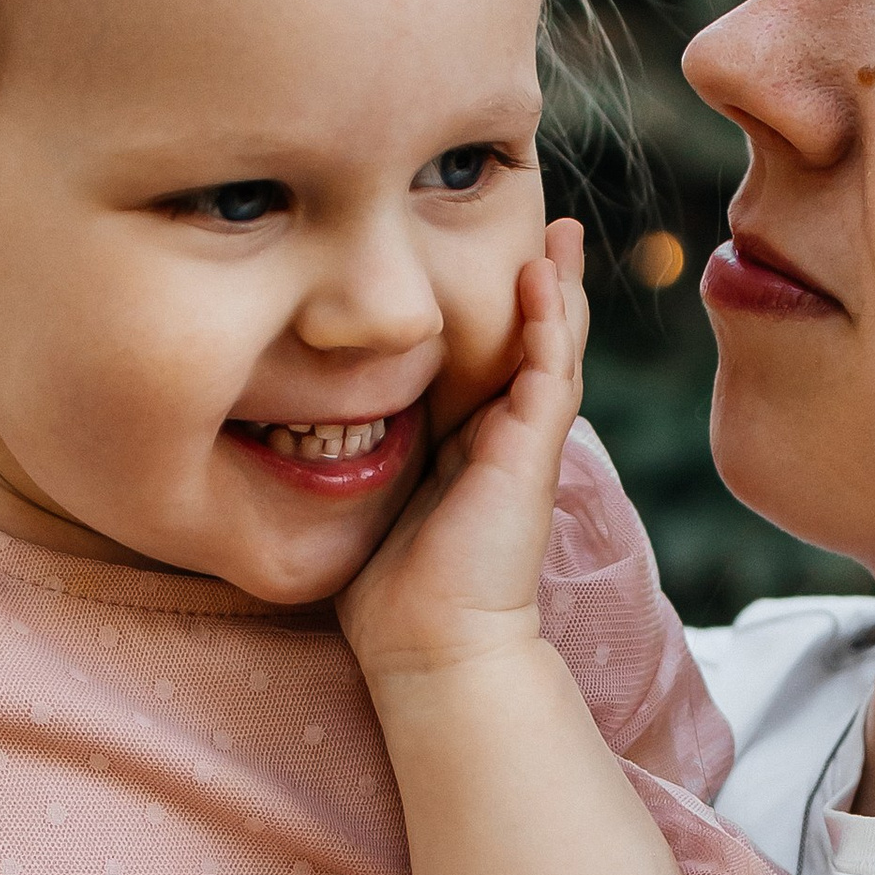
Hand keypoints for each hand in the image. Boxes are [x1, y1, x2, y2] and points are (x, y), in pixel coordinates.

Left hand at [338, 221, 587, 689]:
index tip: (480, 258)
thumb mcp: (374, 504)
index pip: (490, 364)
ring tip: (563, 231)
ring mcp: (524, 449)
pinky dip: (548, 323)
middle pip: (532, 346)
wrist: (431, 650)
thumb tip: (311, 426)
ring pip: (552, 351)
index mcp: (471, 451)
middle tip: (548, 223)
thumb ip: (367, 460)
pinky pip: (547, 375)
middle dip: (540, 285)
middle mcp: (505, 443)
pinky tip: (543, 276)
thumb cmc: (393, 597)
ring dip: (558, 288)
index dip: (495, 312)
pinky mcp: (529, 457)